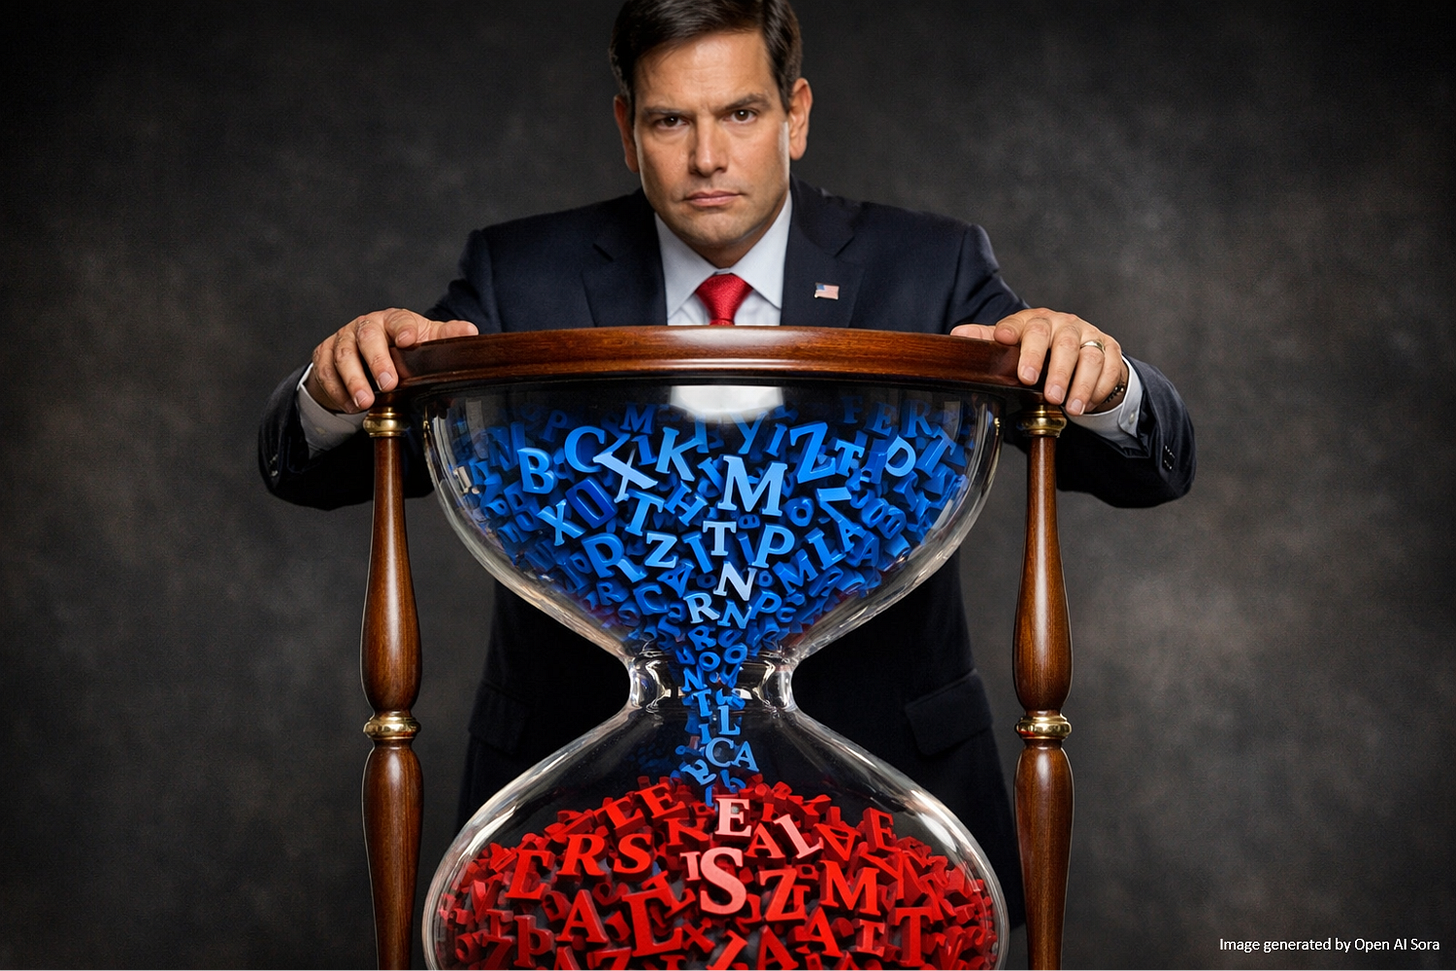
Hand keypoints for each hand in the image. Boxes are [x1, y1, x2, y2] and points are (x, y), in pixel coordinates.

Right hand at [304, 309, 477, 413]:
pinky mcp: (324, 355)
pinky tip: (350, 406)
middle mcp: (365, 326)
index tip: (410, 341)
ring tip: (365, 402)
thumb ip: (445, 338)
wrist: (362, 357)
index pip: (399, 319)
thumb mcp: (424, 342)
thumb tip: (471, 333)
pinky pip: (324, 371)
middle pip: (367, 336)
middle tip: (388, 384)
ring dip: (354, 380)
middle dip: (377, 360)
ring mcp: (342, 338)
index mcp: (393, 320)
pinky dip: (336, 390)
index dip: (404, 328)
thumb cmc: (399, 349)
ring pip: (343, 355)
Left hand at [952, 308, 1126, 415]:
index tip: (1007, 341)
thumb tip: (956, 337)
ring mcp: (1089, 336)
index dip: (1018, 334)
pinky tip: (1087, 404)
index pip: (1029, 325)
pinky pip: (1111, 367)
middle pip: (1064, 341)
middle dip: (1057, 369)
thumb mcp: (1011, 345)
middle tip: (1049, 394)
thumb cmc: (1036, 348)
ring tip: (1070, 408)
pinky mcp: (1110, 349)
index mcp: (1037, 321)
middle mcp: (1064, 324)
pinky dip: (1100, 387)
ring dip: (1081, 384)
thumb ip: (986, 340)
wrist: (1075, 349)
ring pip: (1091, 356)